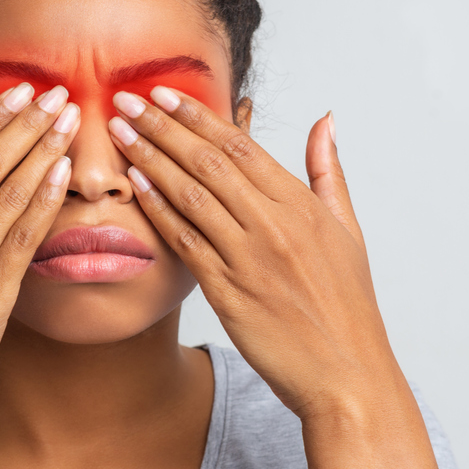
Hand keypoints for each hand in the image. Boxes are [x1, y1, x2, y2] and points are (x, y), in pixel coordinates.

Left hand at [108, 87, 437, 468]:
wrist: (347, 375)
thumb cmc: (347, 306)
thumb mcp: (348, 230)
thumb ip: (328, 171)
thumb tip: (324, 120)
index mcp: (302, 205)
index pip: (241, 146)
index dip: (199, 116)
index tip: (165, 93)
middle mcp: (275, 225)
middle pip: (209, 162)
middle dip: (163, 127)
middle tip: (127, 101)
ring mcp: (250, 258)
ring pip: (191, 195)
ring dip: (151, 159)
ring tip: (120, 134)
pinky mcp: (229, 293)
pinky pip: (186, 242)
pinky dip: (159, 211)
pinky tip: (137, 186)